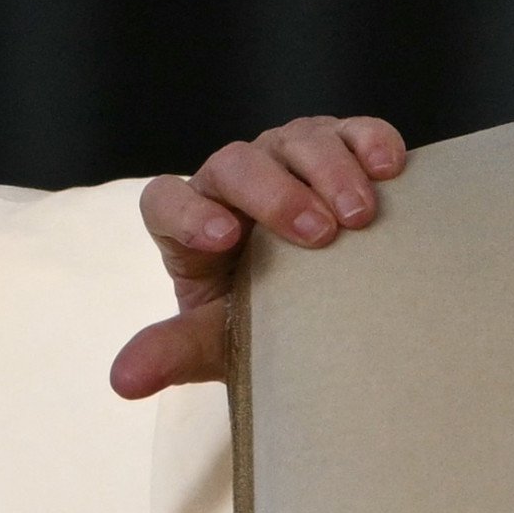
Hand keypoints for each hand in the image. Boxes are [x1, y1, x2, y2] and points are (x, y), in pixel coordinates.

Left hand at [110, 115, 406, 399]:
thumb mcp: (215, 340)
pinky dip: (369, 141)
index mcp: (188, 224)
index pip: (166, 201)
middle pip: (236, 164)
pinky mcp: (335, 149)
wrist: (317, 313)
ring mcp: (283, 159)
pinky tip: (389, 168)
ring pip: (296, 142)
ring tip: (359, 217)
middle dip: (275, 195)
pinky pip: (349, 130)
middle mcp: (230, 183)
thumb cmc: (254, 320)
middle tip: (318, 234)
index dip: (187, 212)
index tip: (223, 240)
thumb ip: (172, 350)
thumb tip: (124, 382)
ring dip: (329, 173)